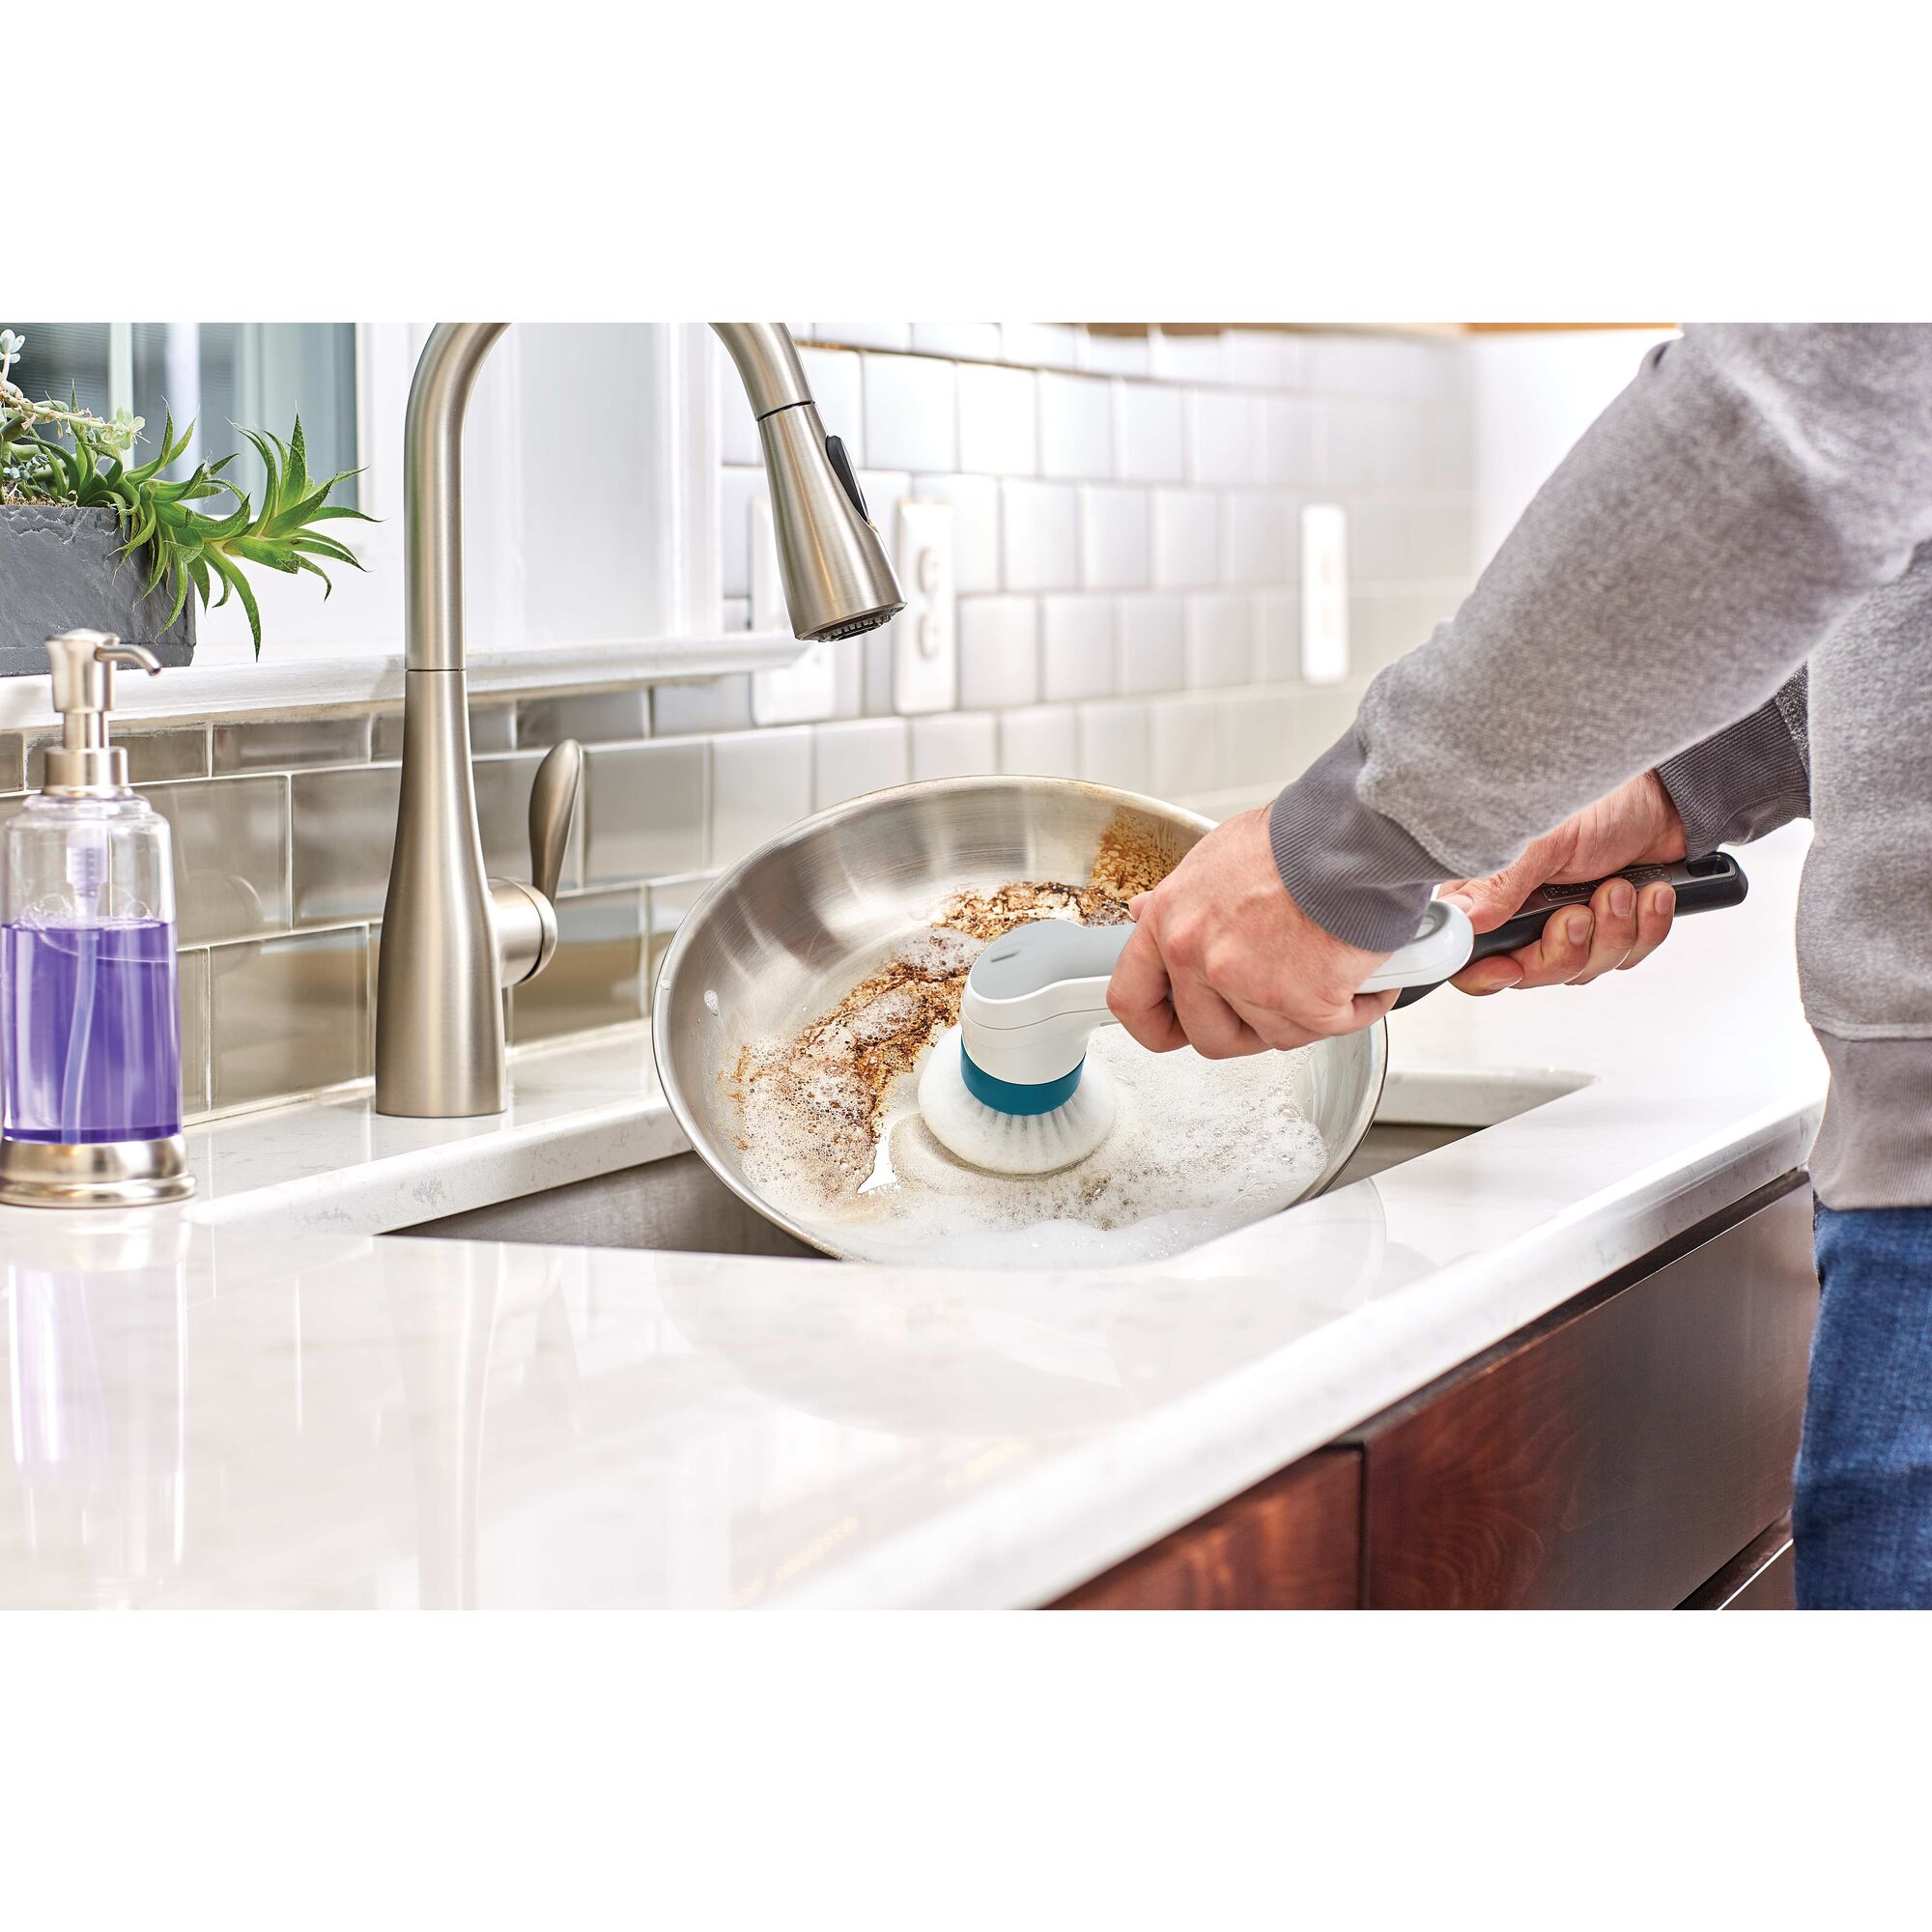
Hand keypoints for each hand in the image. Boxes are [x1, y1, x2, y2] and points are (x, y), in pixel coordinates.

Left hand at [1106, 806, 1396, 1056]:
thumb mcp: (1213, 858)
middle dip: (1243, 1029)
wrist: (1354, 835)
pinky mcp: (1305, 1002)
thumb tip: (1146, 913)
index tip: (1174, 1028)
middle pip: (1208, 1034)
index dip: (1155, 1024)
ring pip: (1272, 1035)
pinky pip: (1326, 1028)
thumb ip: (1180, 902)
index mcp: (1169, 921)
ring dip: (1301, 1013)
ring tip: (1322, 971)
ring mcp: (1250, 984)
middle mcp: (1199, 957)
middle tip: (1271, 1003)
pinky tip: (1359, 980)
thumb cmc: (1294, 839)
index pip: (1131, 998)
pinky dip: (1351, 1007)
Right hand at [1440, 771, 1686, 994]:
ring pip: (1582, 969)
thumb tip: (1464, 920)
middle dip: (1564, 950)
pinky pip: (1625, 958)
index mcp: (1491, 891)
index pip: (1468, 957)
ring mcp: (1568, 924)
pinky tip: (1647, 895)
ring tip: (1620, 887)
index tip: (1512, 966)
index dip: (1485, 973)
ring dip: (1612, 931)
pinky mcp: (1610, 929)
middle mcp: (1524, 913)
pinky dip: (1645, 928)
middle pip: (1529, 973)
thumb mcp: (1543, 840)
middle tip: (1579, 913)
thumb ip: (1499, 883)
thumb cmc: (1601, 802)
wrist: (1666, 797)